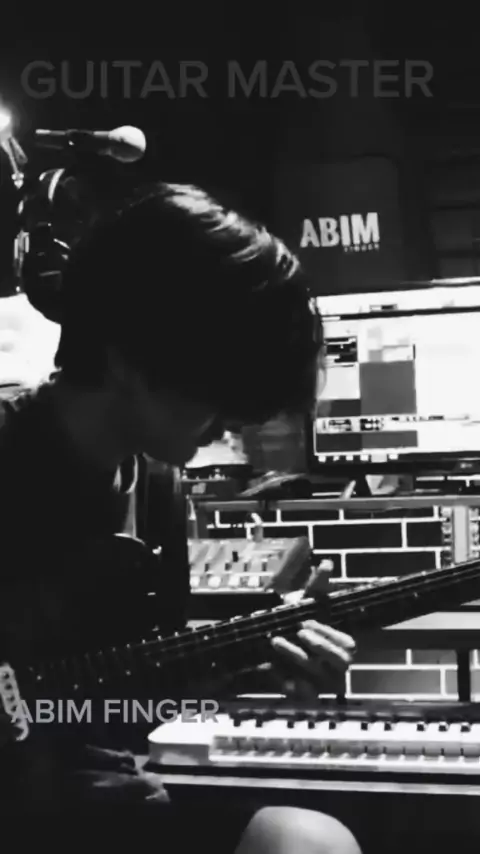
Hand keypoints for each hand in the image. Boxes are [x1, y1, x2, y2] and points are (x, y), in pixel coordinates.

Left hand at [269, 561, 355, 698]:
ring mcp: (321, 684)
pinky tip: (269, 666)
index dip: (327, 633)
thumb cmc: (293, 623)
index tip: (306, 621)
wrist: (267, 647)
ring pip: (317, 676)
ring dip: (296, 656)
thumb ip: (316, 586)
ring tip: (275, 640)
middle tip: (300, 630)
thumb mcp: (304, 604)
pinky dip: (283, 678)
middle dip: (321, 646)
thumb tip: (326, 563)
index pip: (347, 644)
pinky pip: (298, 692)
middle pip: (342, 662)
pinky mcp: (302, 696)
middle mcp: (336, 668)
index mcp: (341, 648)